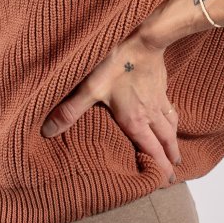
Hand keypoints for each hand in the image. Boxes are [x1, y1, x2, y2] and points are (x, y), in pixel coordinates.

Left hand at [40, 22, 181, 187]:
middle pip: (165, 141)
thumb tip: (48, 132)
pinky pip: (170, 108)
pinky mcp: (162, 85)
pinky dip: (172, 118)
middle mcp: (150, 114)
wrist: (145, 41)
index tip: (165, 181)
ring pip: (171, 125)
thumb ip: (70, 111)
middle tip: (175, 172)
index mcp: (135, 120)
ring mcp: (158, 99)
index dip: (159, 167)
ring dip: (174, 140)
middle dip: (170, 158)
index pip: (151, 150)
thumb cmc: (117, 65)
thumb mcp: (89, 89)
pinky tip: (169, 115)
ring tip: (176, 150)